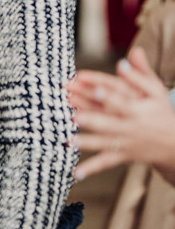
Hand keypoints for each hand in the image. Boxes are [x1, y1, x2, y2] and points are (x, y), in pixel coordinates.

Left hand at [67, 47, 174, 182]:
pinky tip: (75, 174)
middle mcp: (130, 126)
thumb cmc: (161, 112)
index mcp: (138, 108)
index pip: (119, 98)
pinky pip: (105, 162)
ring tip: (68, 140)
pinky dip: (91, 168)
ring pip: (104, 142)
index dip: (106, 92)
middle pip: (108, 120)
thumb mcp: (156, 91)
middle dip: (91, 118)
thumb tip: (130, 55)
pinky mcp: (122, 155)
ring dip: (86, 142)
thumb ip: (142, 73)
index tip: (91, 86)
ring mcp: (125, 142)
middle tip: (74, 114)